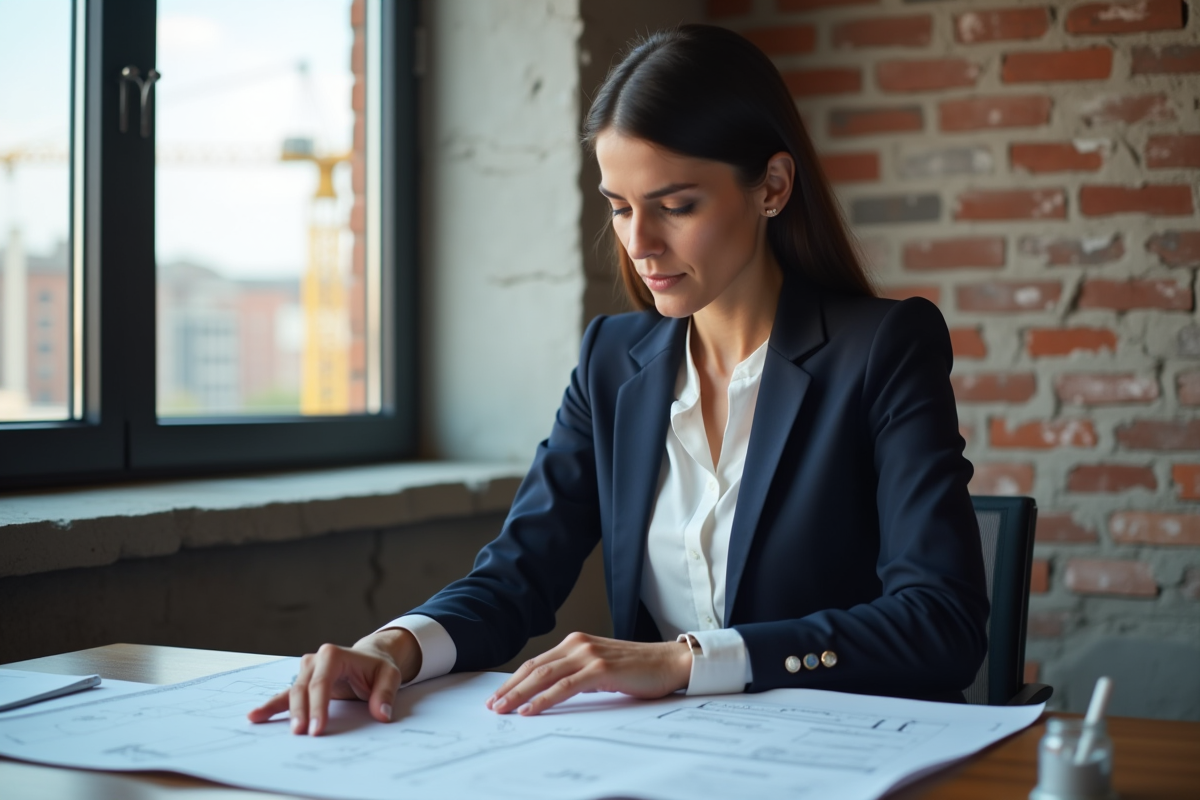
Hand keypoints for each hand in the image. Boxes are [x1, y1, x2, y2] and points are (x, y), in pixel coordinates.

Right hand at [247, 628, 421, 735]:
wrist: (369, 659)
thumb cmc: (378, 667)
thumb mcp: (389, 675)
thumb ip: (385, 694)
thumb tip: (382, 714)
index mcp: (334, 654)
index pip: (322, 683)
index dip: (318, 706)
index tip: (318, 729)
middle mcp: (315, 659)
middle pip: (303, 689)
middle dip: (300, 712)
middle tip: (301, 734)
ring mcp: (306, 670)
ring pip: (291, 692)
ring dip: (281, 710)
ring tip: (260, 721)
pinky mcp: (302, 682)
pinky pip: (285, 695)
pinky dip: (272, 706)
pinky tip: (255, 716)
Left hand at [486, 631, 691, 716]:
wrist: (670, 662)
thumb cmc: (638, 669)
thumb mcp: (600, 668)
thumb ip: (577, 674)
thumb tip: (550, 692)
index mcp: (576, 643)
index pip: (537, 662)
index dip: (514, 680)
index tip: (498, 695)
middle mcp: (578, 644)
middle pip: (534, 668)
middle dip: (509, 688)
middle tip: (492, 705)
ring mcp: (589, 655)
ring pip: (544, 676)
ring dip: (519, 694)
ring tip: (502, 708)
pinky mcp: (601, 669)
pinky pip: (565, 686)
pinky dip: (543, 698)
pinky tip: (530, 709)